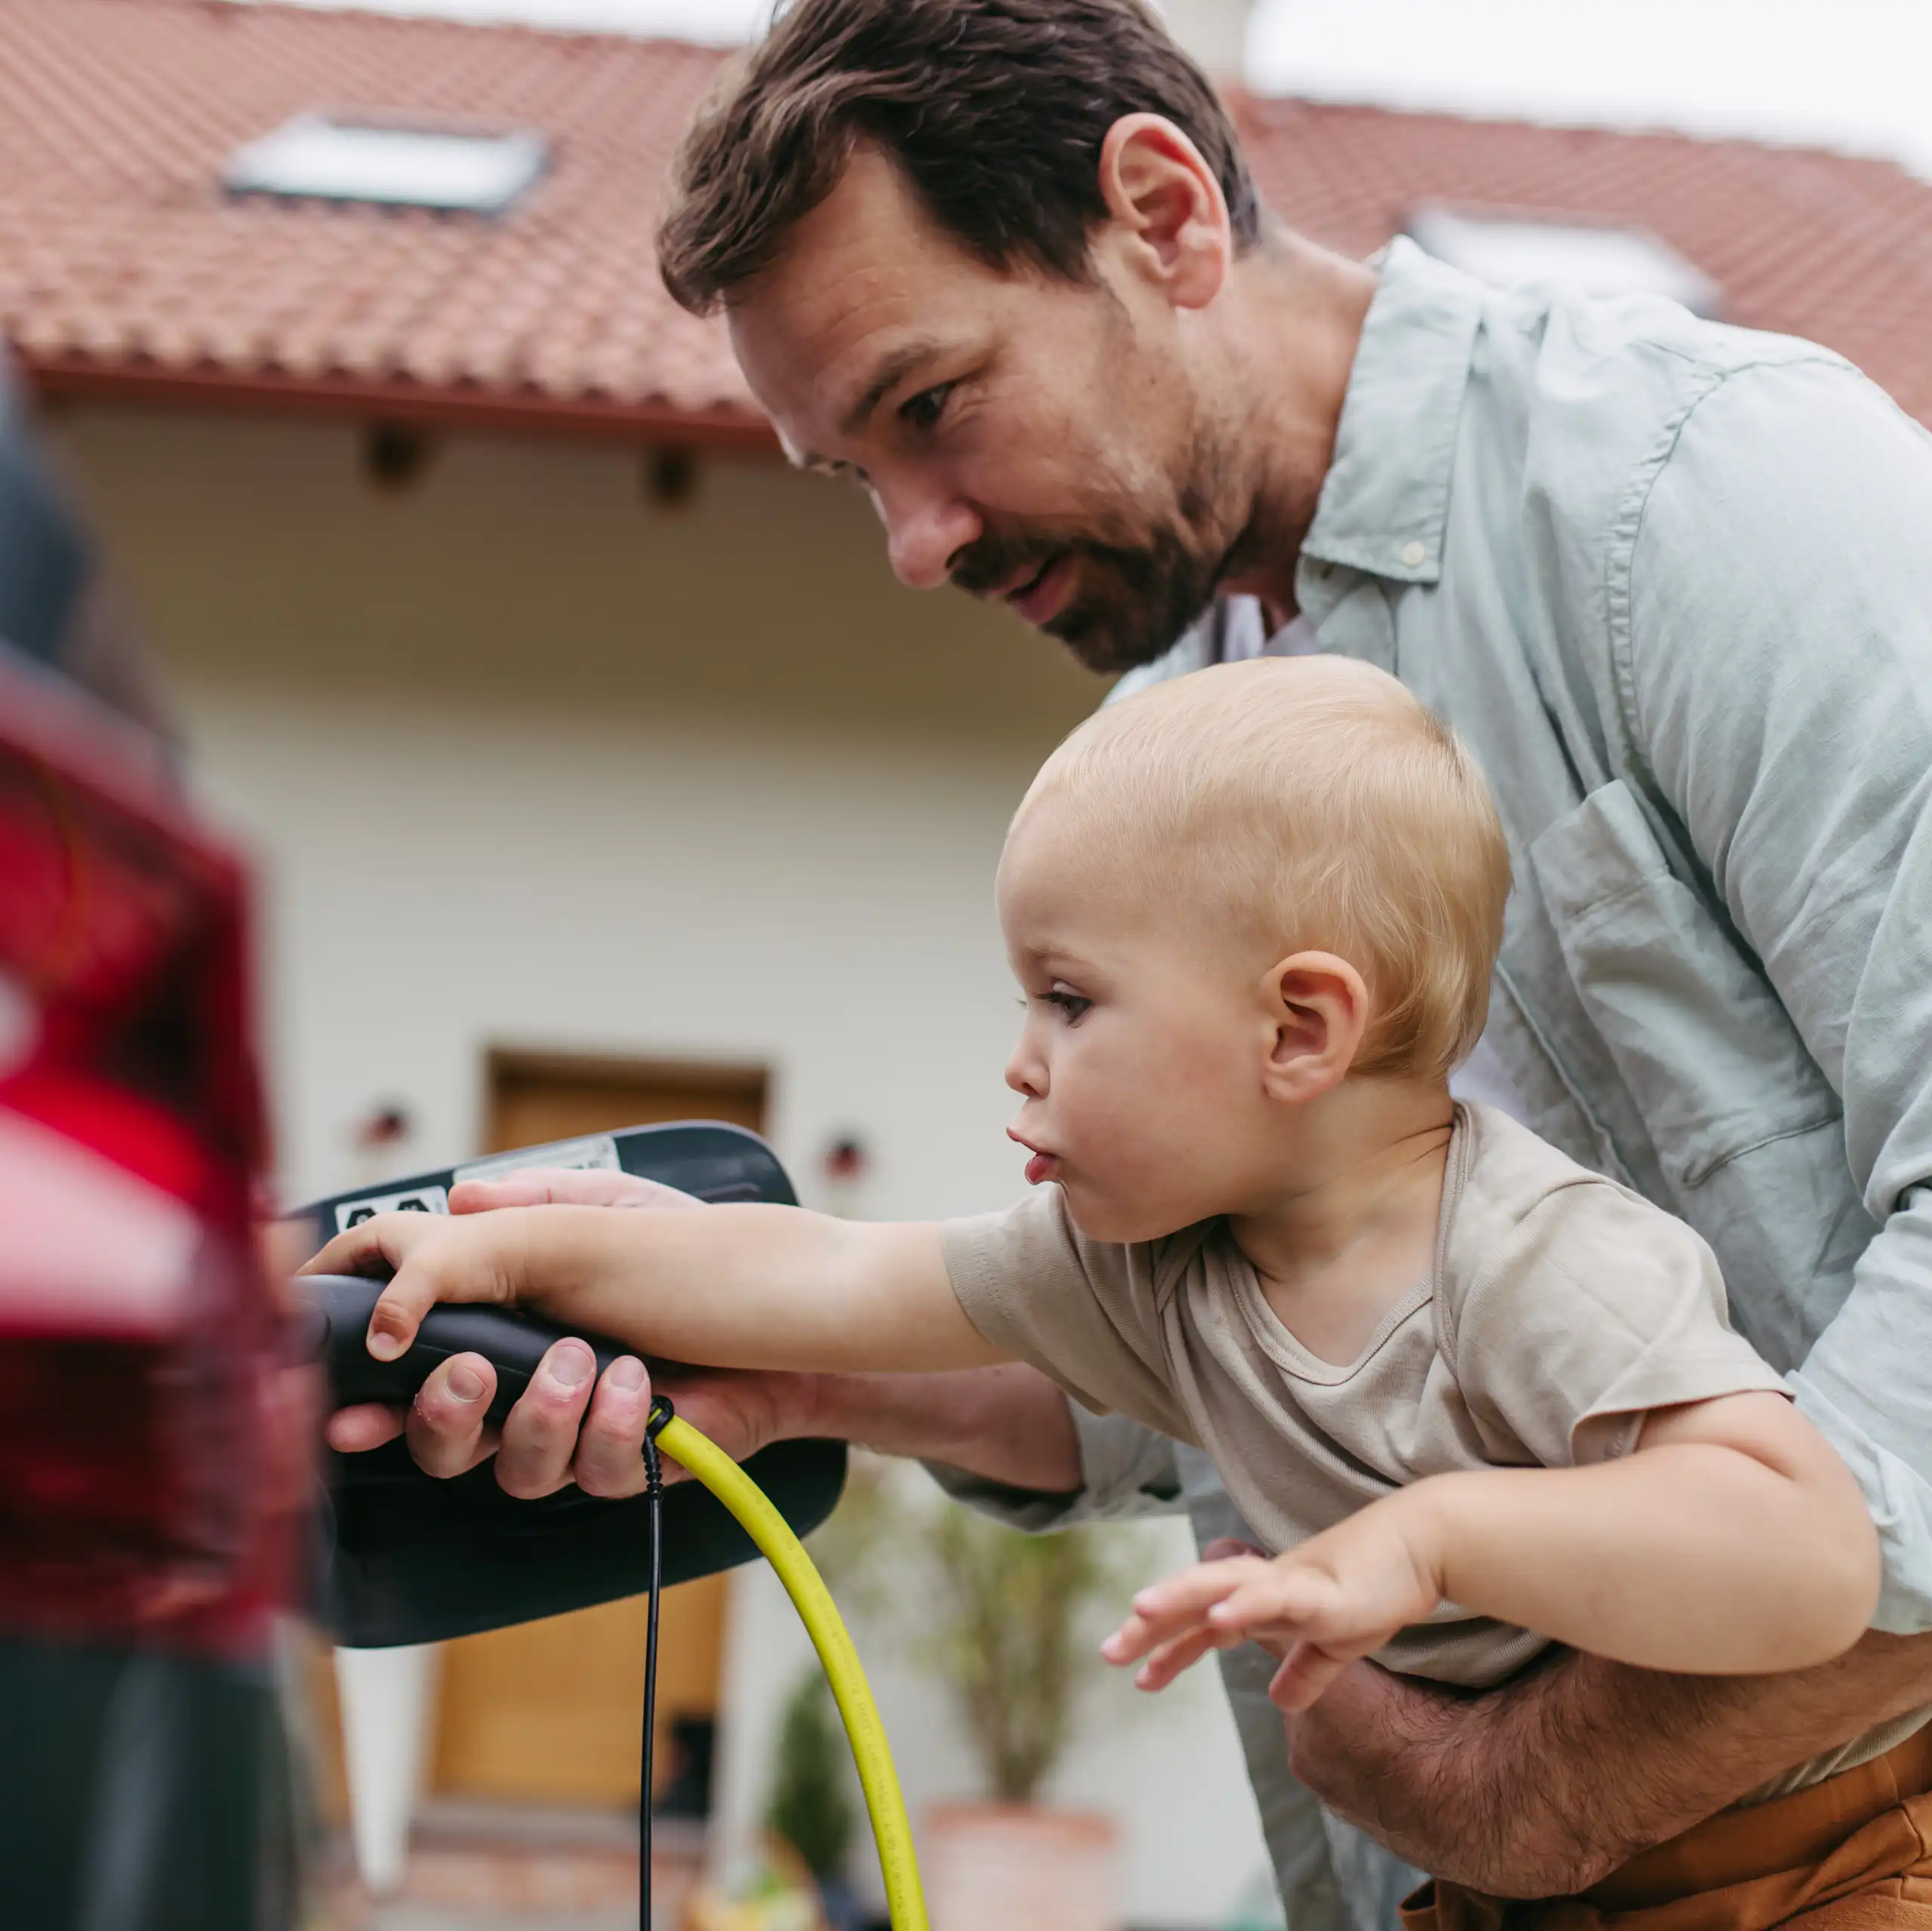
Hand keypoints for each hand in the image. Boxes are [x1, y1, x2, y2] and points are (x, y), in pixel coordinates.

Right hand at [320, 1167, 822, 1497]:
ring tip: (587, 1359)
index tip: (329, 1371)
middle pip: (434, 1435)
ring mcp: (573, 1428)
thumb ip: (524, 1211)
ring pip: (506, 1466)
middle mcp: (525, 1382)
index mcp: (502, 1319)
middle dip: (435, 1412)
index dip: (359, 1367)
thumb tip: (452, 1202)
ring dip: (539, 1415)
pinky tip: (639, 1384)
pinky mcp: (623, 1462)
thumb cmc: (699, 1259)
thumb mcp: (607, 1214)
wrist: (792, 1315)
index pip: (408, 1351)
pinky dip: (609, 1429)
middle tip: (465, 1372)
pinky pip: (586, 1474)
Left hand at [1101, 1499, 1441, 1708]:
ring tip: (1140, 1609)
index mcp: (1265, 1600)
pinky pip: (1274, 1595)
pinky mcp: (1320, 1588)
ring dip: (1180, 1596)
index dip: (1170, 1647)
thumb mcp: (1336, 1644)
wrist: (1421, 1546)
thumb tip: (1279, 1701)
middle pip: (1196, 1598)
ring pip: (1221, 1582)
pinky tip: (1218, 1618)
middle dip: (1151, 1624)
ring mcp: (1289, 1581)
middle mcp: (1265, 1584)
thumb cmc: (1376, 1587)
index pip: (1204, 1624)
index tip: (1137, 1676)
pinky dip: (1244, 1603)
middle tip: (1108, 1652)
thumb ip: (1305, 1671)